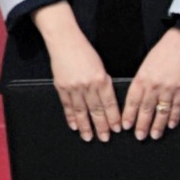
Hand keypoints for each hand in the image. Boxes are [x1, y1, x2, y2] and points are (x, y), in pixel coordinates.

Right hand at [32, 2, 117, 142]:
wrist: (64, 41)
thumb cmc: (84, 51)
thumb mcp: (100, 65)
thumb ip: (103, 82)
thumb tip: (106, 100)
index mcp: (101, 79)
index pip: (109, 104)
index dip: (113, 117)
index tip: (117, 128)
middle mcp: (88, 85)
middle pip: (96, 110)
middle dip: (101, 126)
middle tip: (105, 138)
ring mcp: (74, 87)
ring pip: (82, 111)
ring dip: (86, 126)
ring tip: (88, 137)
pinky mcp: (61, 87)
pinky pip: (67, 106)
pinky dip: (71, 117)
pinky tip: (74, 126)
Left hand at [120, 25, 179, 140]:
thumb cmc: (162, 52)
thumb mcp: (144, 66)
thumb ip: (140, 82)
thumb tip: (135, 99)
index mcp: (141, 79)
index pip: (132, 102)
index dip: (128, 115)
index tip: (125, 126)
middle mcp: (154, 85)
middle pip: (146, 109)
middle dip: (141, 125)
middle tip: (139, 136)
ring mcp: (169, 88)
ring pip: (161, 111)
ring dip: (157, 125)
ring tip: (154, 135)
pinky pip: (177, 107)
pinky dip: (174, 117)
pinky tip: (171, 125)